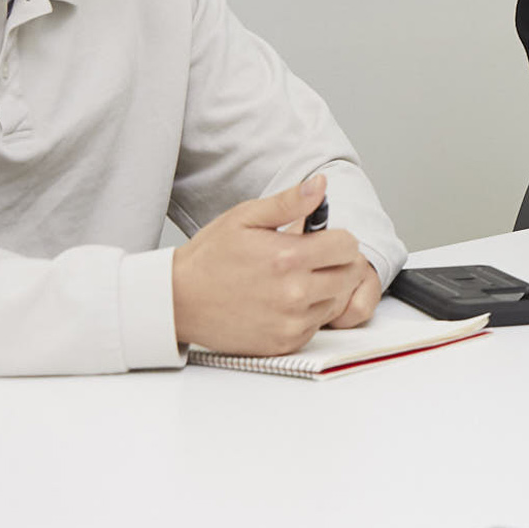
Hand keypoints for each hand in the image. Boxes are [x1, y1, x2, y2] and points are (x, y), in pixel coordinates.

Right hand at [171, 173, 371, 355]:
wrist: (179, 300)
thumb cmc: (210, 257)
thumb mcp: (245, 218)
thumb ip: (289, 202)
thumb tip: (320, 184)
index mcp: (288, 257)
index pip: (348, 246)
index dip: (338, 238)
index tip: (322, 239)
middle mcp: (295, 293)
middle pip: (350, 275)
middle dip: (338, 263)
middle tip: (313, 258)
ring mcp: (291, 322)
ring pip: (337, 301)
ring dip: (326, 289)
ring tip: (296, 279)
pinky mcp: (285, 343)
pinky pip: (317, 325)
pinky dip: (309, 313)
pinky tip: (285, 301)